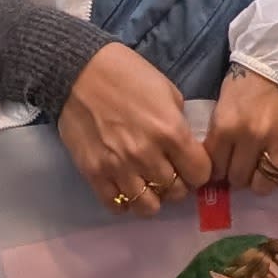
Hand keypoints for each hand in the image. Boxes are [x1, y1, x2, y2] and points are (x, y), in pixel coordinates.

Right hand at [56, 42, 202, 216]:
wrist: (77, 71)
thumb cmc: (127, 74)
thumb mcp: (167, 91)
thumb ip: (179, 124)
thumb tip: (184, 149)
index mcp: (171, 132)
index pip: (200, 174)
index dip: (199, 171)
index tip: (191, 166)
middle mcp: (147, 155)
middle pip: (176, 192)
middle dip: (178, 185)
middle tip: (170, 173)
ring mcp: (119, 168)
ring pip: (148, 206)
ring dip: (153, 197)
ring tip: (148, 183)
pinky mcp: (94, 174)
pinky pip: (116, 205)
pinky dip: (125, 202)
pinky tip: (126, 189)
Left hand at [206, 68, 277, 194]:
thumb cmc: (253, 76)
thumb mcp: (225, 100)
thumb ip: (220, 132)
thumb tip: (217, 166)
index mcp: (228, 125)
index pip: (215, 168)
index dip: (218, 169)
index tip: (224, 165)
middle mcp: (253, 138)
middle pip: (239, 179)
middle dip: (240, 174)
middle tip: (247, 163)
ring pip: (266, 184)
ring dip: (264, 179)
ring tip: (267, 167)